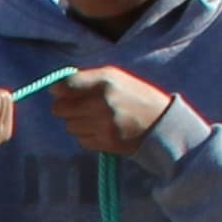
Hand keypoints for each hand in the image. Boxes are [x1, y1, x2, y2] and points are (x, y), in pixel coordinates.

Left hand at [46, 66, 175, 156]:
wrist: (163, 124)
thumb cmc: (137, 97)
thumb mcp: (118, 78)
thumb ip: (89, 80)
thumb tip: (57, 86)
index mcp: (106, 81)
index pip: (65, 84)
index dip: (58, 89)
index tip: (60, 91)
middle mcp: (102, 102)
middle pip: (60, 108)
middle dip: (65, 108)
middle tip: (77, 107)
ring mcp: (103, 124)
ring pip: (69, 126)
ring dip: (77, 123)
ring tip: (95, 119)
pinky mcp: (106, 142)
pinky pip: (81, 140)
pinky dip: (87, 136)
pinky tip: (101, 130)